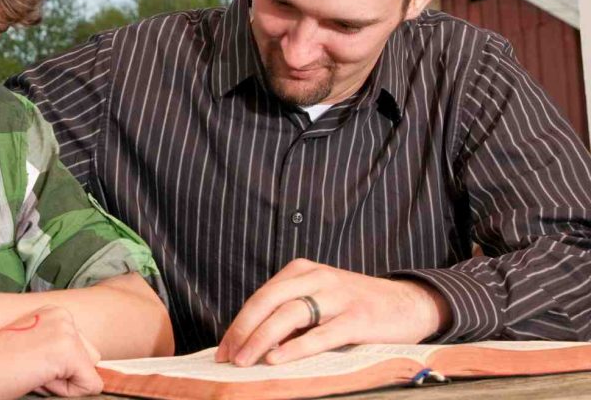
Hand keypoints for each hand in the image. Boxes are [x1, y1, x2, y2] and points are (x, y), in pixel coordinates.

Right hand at [0, 306, 102, 398]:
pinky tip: (35, 378)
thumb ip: (53, 350)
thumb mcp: (30, 348)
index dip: (57, 369)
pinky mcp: (68, 350)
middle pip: (91, 358)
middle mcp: (64, 315)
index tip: (27, 364)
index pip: (82, 350)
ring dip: (63, 383)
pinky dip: (64, 392)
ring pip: (89, 373)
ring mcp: (67, 331)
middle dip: (66, 374)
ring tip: (29, 374)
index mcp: (54, 313)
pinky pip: (89, 386)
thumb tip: (82, 372)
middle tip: (28, 370)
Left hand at [215, 259, 450, 366]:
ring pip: (289, 315)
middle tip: (228, 358)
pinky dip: (296, 347)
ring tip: (245, 361)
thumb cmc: (357, 306)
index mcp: (302, 271)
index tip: (223, 349)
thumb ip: (290, 313)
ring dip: (262, 339)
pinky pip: (321, 333)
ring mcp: (338, 296)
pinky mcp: (358, 318)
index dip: (239, 323)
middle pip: (268, 301)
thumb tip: (252, 343)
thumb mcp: (320, 299)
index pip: (261, 296)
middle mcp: (317, 277)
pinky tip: (277, 359)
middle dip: (243, 330)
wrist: (409, 303)